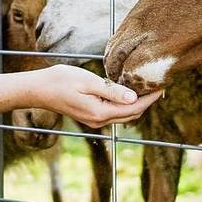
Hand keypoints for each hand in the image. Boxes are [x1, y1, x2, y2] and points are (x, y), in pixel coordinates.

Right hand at [26, 64, 162, 128]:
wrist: (38, 89)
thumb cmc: (60, 80)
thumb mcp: (87, 81)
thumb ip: (111, 91)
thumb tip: (134, 98)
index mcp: (100, 112)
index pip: (134, 108)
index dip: (150, 98)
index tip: (162, 86)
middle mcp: (100, 121)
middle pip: (132, 114)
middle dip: (147, 101)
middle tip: (158, 84)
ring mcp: (95, 120)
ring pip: (124, 114)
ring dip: (137, 103)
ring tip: (146, 86)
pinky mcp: (91, 116)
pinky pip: (114, 112)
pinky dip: (125, 103)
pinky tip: (128, 90)